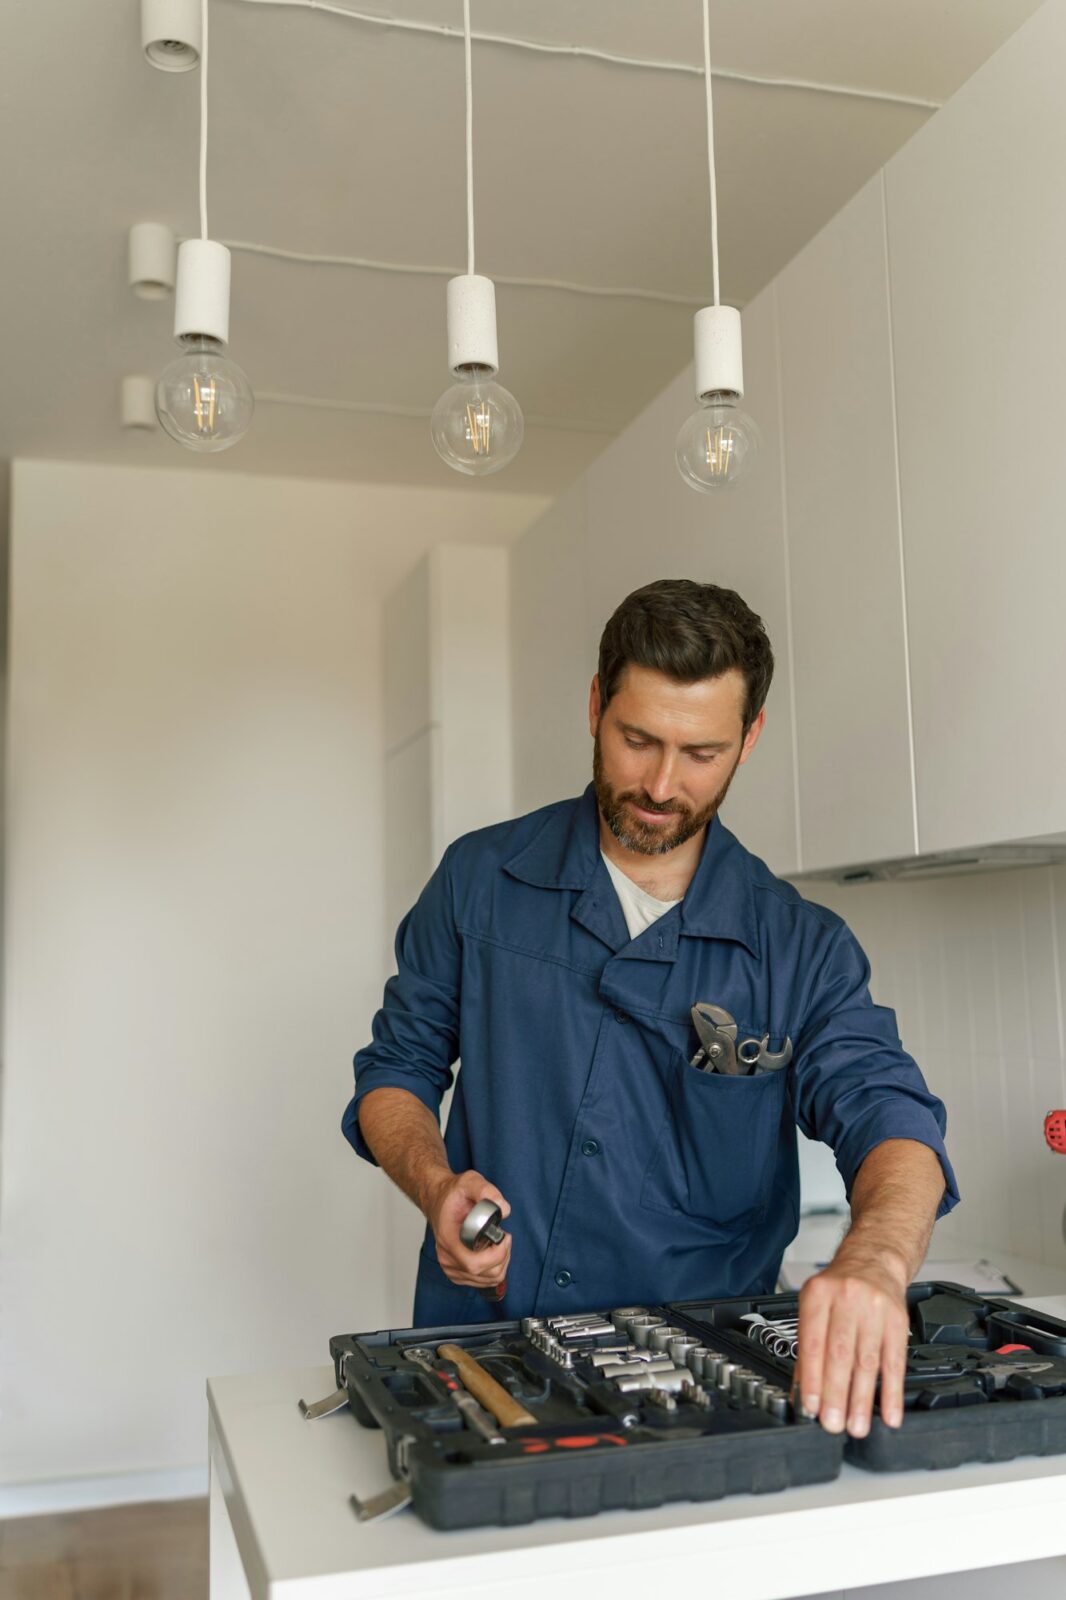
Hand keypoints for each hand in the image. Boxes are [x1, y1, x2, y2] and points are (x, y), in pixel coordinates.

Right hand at [425, 1169, 511, 1293]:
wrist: (438, 1201)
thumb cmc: (453, 1195)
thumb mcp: (469, 1182)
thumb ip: (486, 1190)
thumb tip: (503, 1208)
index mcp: (448, 1239)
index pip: (473, 1263)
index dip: (495, 1255)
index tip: (504, 1236)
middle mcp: (447, 1257)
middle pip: (483, 1274)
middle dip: (503, 1257)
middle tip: (505, 1237)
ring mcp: (450, 1267)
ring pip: (486, 1280)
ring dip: (501, 1263)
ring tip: (499, 1243)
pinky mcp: (457, 1272)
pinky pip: (482, 1281)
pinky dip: (494, 1269)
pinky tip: (493, 1252)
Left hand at [793, 1252, 909, 1436]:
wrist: (874, 1259)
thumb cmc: (839, 1287)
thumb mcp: (815, 1305)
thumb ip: (807, 1346)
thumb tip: (801, 1392)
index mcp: (818, 1295)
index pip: (813, 1343)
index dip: (811, 1378)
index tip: (811, 1407)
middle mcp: (846, 1298)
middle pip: (840, 1353)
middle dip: (836, 1394)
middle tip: (833, 1424)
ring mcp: (874, 1309)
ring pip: (867, 1361)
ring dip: (862, 1399)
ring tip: (857, 1426)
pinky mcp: (898, 1320)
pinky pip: (895, 1361)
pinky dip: (892, 1392)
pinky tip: (889, 1413)